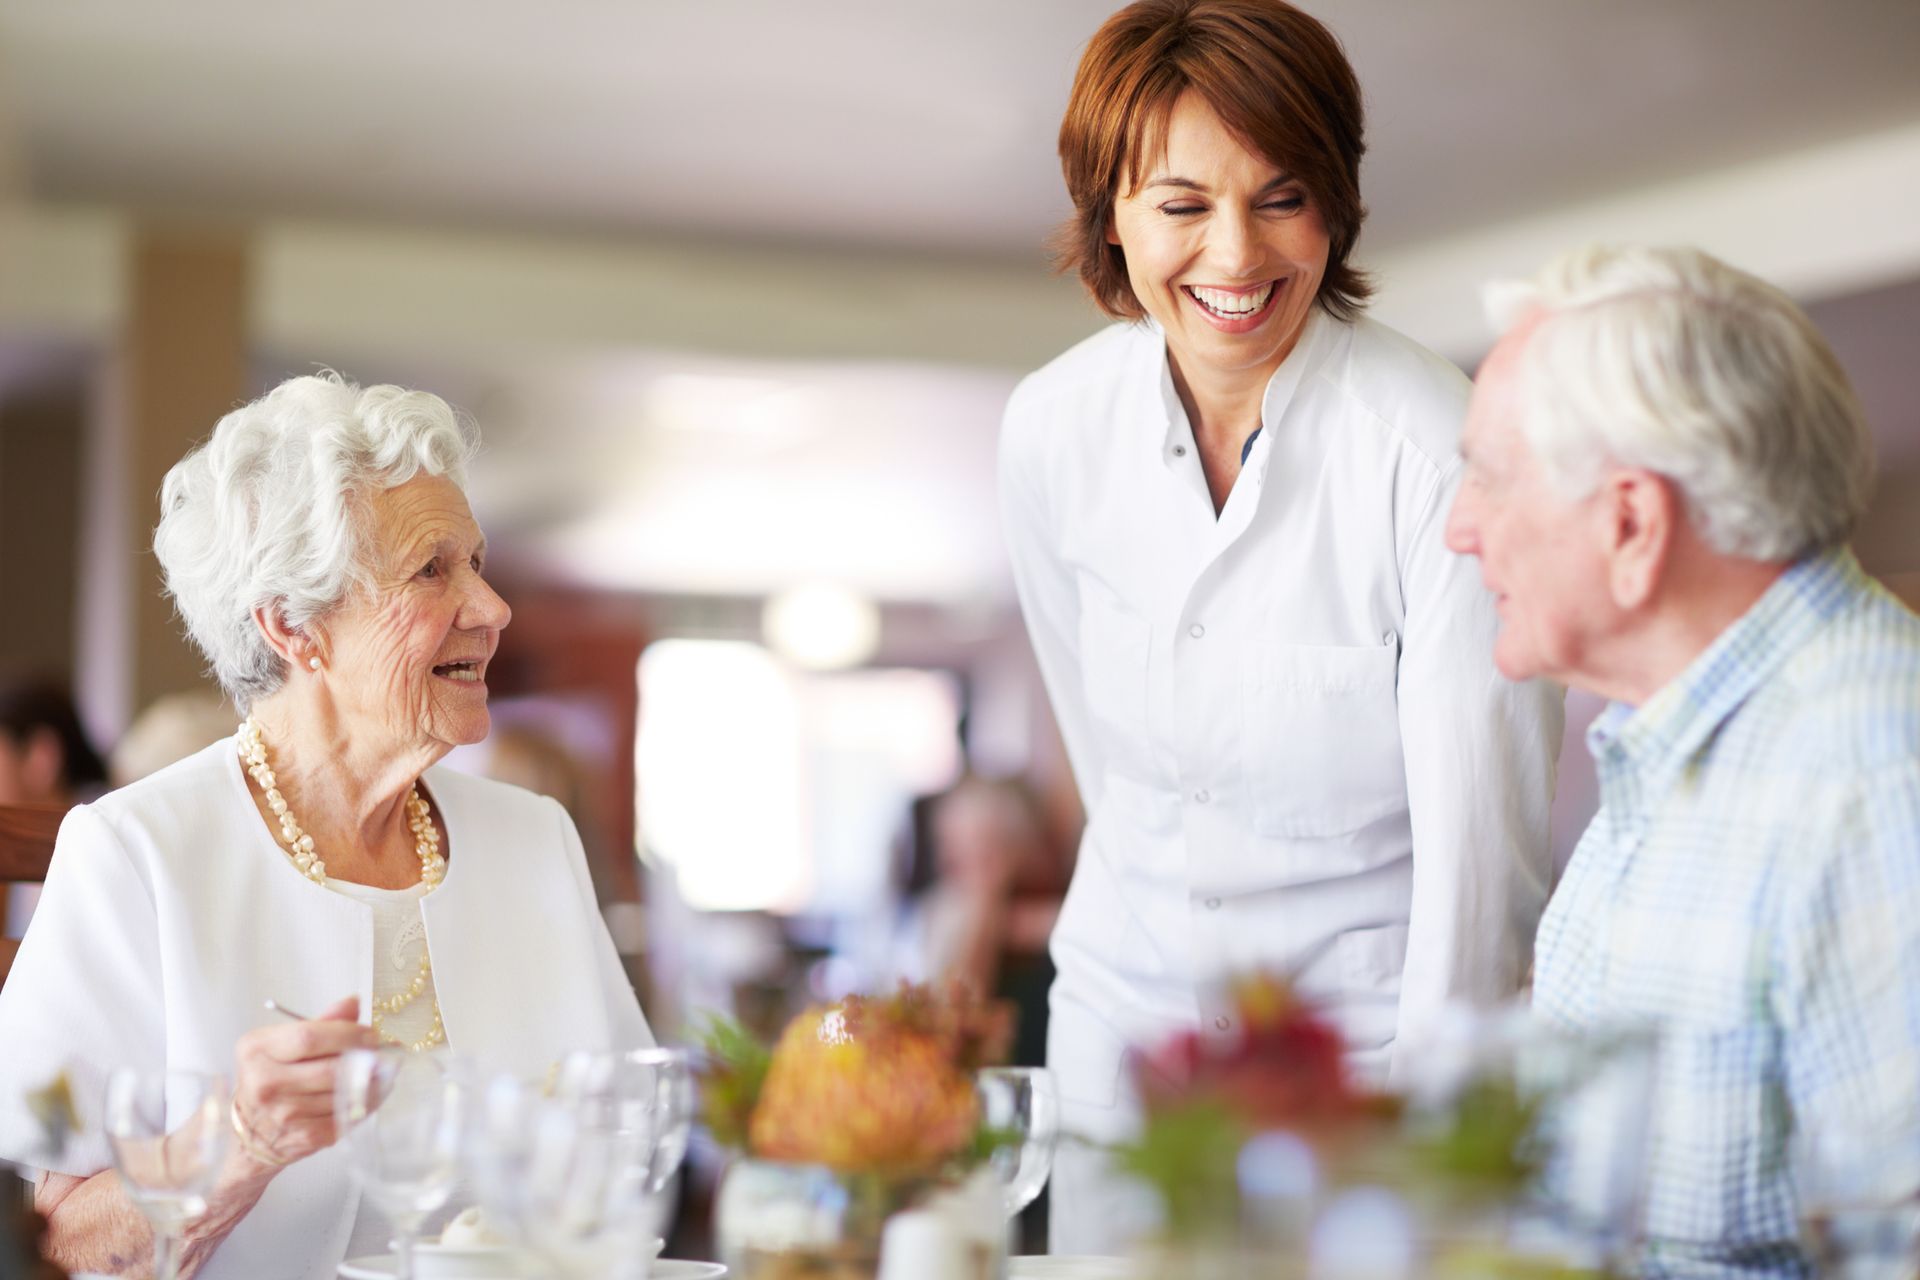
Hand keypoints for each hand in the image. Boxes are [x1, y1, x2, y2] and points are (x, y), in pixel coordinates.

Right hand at [230, 996, 377, 1168]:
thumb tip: (353, 1002)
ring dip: (372, 1083)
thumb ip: (320, 1023)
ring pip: (344, 1094)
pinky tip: (370, 1094)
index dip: (348, 1034)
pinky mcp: (304, 1136)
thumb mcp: (284, 1042)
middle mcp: (264, 1083)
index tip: (371, 1035)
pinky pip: (347, 1116)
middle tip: (383, 1054)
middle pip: (330, 1069)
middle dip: (366, 1060)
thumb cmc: (273, 1076)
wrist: (252, 1130)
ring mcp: (283, 1114)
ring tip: (382, 1073)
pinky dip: (366, 1104)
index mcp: (257, 1050)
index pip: (309, 1038)